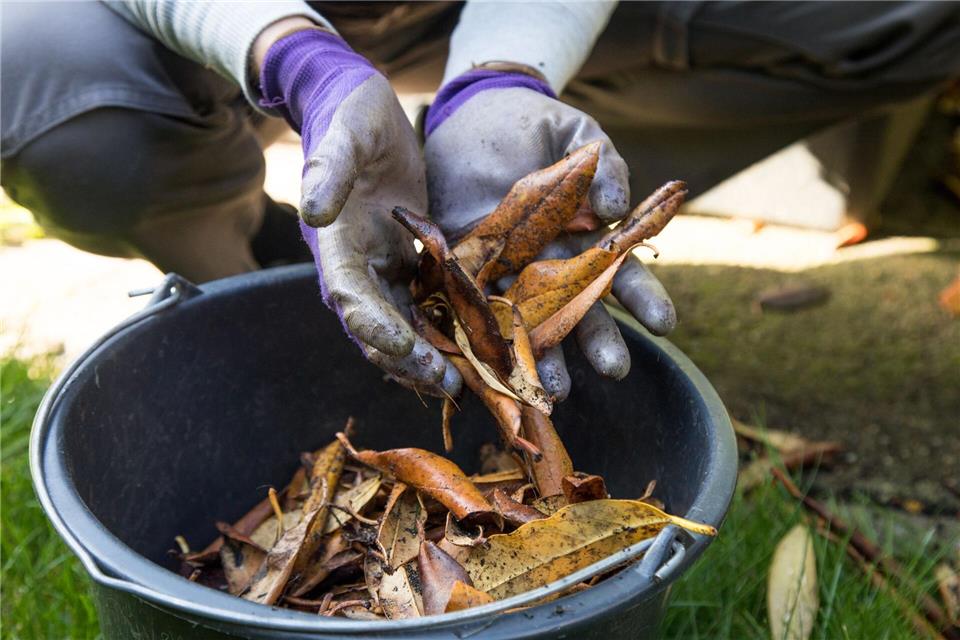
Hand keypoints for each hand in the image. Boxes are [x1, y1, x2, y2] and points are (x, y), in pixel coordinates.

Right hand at [259, 28, 459, 395]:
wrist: (361, 110)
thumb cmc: (352, 116)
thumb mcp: (345, 132)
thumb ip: (327, 169)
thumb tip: (313, 211)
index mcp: (333, 244)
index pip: (349, 296)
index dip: (376, 327)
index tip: (406, 350)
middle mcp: (353, 266)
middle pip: (375, 327)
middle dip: (409, 360)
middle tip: (449, 386)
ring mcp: (379, 268)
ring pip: (400, 325)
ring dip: (427, 357)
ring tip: (463, 383)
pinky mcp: (404, 262)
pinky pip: (422, 305)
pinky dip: (442, 329)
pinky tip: (472, 348)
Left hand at [424, 69, 674, 400]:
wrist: (469, 115)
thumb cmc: (532, 123)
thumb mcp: (575, 134)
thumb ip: (604, 167)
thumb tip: (616, 208)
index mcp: (588, 239)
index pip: (623, 275)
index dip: (644, 300)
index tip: (663, 324)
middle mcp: (551, 266)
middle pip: (581, 312)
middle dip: (599, 341)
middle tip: (615, 369)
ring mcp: (507, 274)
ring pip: (530, 324)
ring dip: (545, 358)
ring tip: (556, 388)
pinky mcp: (463, 273)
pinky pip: (474, 310)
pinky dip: (482, 338)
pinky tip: (492, 365)